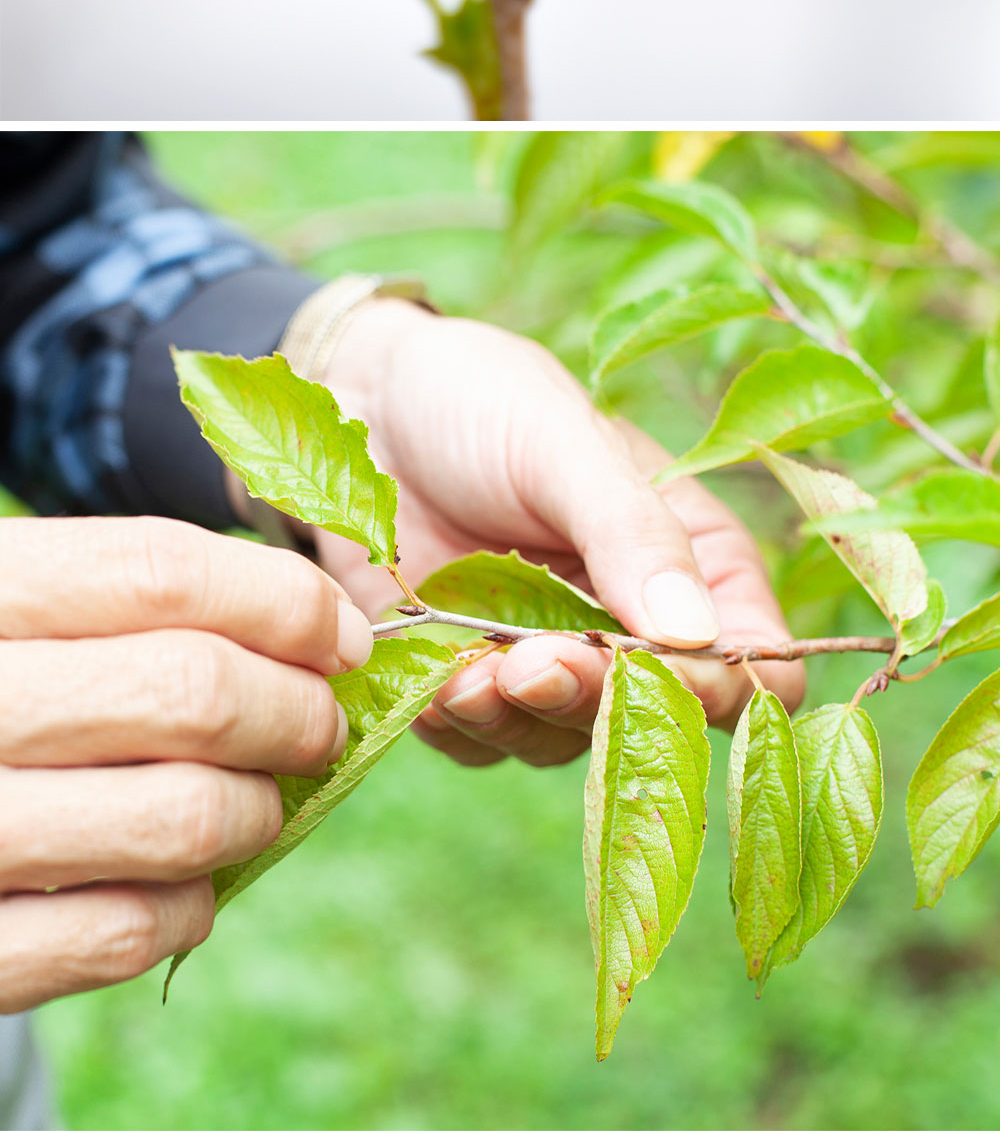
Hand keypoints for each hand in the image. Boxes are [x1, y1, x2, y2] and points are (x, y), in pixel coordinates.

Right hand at [0, 516, 371, 1008]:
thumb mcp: (19, 608)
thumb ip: (134, 597)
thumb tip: (324, 626)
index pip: (159, 571)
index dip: (279, 600)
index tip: (341, 635)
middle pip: (190, 691)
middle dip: (294, 711)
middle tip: (319, 727)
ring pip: (183, 817)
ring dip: (258, 812)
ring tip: (259, 801)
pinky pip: (130, 930)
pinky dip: (193, 905)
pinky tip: (188, 881)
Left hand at [313, 303, 803, 768]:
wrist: (362, 395)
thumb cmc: (481, 395)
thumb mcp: (562, 443)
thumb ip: (630, 533)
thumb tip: (699, 636)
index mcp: (694, 561)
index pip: (753, 664)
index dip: (724, 688)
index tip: (663, 671)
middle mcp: (633, 628)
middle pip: (657, 722)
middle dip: (597, 705)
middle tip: (532, 663)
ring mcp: (552, 662)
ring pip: (566, 746)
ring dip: (520, 718)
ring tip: (472, 670)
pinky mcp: (470, 685)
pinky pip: (481, 744)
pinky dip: (459, 723)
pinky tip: (431, 675)